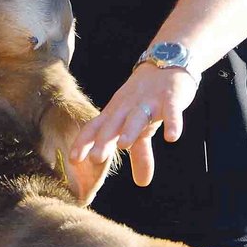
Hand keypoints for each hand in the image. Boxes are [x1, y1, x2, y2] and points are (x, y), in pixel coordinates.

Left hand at [69, 64, 198, 187]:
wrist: (166, 63)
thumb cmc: (147, 99)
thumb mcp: (141, 126)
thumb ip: (140, 154)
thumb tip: (142, 183)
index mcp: (116, 112)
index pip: (96, 127)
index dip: (84, 142)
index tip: (73, 159)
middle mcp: (128, 107)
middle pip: (113, 124)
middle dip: (103, 140)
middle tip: (94, 158)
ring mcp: (149, 101)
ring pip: (137, 116)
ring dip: (129, 129)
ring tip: (123, 145)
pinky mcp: (170, 98)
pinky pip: (171, 111)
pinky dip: (173, 123)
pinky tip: (172, 138)